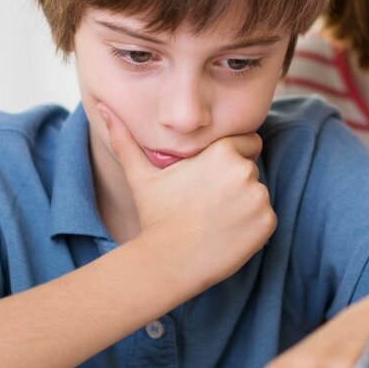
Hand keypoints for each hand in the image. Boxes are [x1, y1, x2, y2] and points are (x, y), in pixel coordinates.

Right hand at [97, 104, 275, 291]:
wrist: (168, 262)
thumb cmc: (155, 217)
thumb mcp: (140, 175)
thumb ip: (126, 139)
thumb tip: (101, 105)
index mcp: (222, 152)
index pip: (246, 143)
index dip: (230, 159)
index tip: (211, 179)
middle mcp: (245, 171)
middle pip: (250, 170)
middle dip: (234, 184)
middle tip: (206, 204)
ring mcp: (259, 198)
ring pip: (257, 195)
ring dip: (243, 205)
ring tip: (214, 220)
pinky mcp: (267, 223)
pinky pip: (264, 219)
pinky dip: (252, 227)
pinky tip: (226, 235)